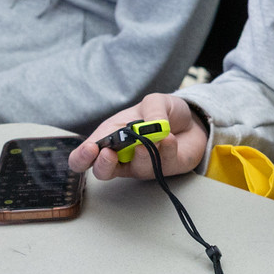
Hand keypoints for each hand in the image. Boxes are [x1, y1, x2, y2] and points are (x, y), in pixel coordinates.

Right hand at [67, 93, 208, 180]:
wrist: (192, 121)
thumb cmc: (164, 113)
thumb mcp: (154, 101)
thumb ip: (151, 110)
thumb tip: (148, 127)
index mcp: (109, 137)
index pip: (83, 157)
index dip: (81, 158)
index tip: (91, 149)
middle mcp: (122, 156)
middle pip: (101, 172)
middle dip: (103, 165)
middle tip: (111, 153)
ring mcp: (141, 165)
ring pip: (134, 170)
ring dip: (141, 155)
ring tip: (149, 139)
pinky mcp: (163, 169)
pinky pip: (161, 166)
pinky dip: (165, 150)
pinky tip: (170, 138)